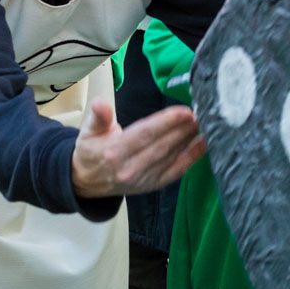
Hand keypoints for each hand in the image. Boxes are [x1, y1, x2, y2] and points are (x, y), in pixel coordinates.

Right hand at [71, 100, 204, 198]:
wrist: (87, 182)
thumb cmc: (90, 152)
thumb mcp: (87, 131)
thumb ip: (98, 117)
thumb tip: (100, 103)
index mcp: (113, 152)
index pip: (144, 134)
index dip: (166, 122)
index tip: (184, 111)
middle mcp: (130, 168)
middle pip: (162, 145)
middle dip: (183, 129)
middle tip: (200, 113)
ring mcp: (143, 179)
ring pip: (171, 157)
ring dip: (189, 140)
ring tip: (203, 124)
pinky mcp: (153, 185)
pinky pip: (176, 171)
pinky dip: (191, 158)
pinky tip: (202, 144)